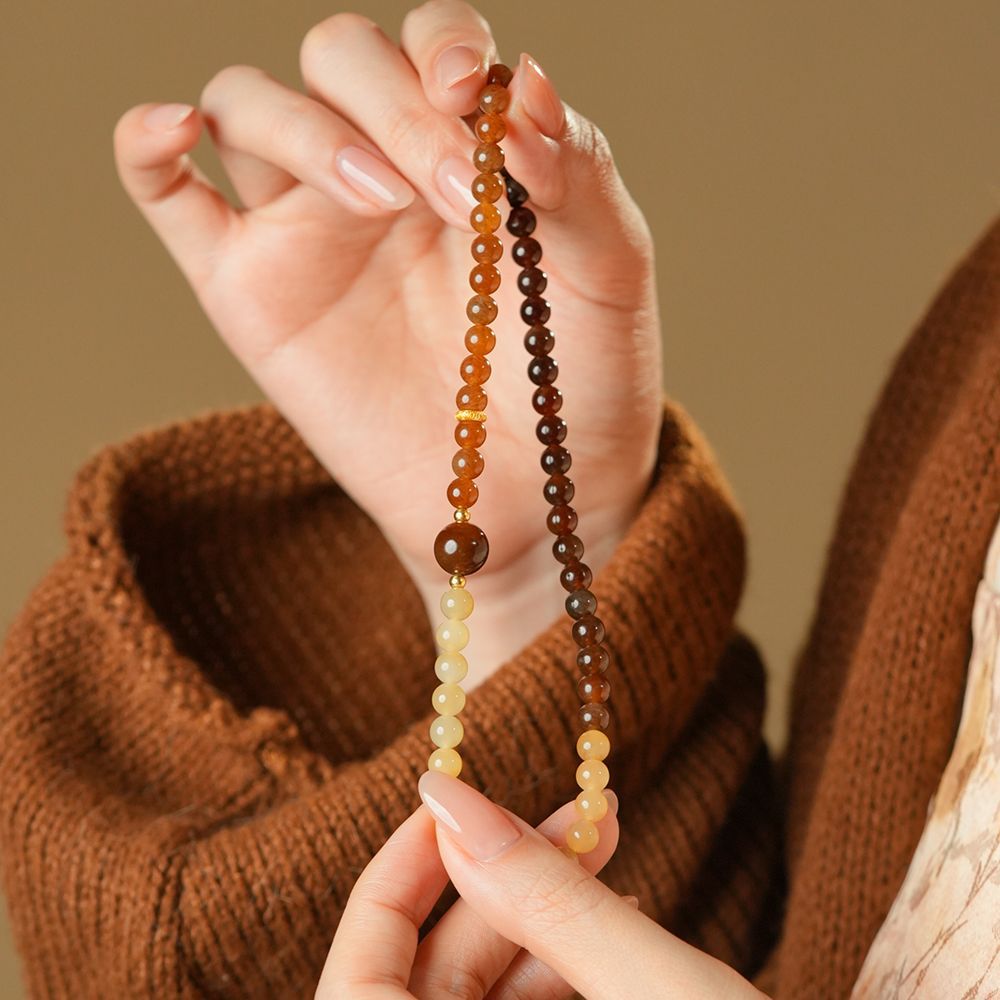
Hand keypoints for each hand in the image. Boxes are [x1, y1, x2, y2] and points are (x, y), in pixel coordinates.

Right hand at [112, 1, 663, 681]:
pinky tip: (174, 130)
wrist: (530, 494)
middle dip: (396, 109)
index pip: (428, 42)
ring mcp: (306, 227)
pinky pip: (167, 194)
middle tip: (458, 199)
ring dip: (311, 132)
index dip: (443, 45)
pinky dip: (148, 145)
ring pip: (249, 104)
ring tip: (383, 205)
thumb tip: (521, 81)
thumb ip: (581, 171)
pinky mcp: (247, 291)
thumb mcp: (611, 272)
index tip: (475, 101)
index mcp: (467, 150)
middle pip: (337, 59)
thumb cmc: (578, 381)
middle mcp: (381, 170)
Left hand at [318, 772, 767, 998]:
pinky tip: (616, 931)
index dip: (391, 882)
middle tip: (579, 819)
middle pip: (428, 987)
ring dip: (540, 924)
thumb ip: (544, 900)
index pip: (355, 988)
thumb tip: (448, 797)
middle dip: (498, 887)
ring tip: (610, 866)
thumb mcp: (663, 997)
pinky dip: (565, 974)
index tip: (449, 804)